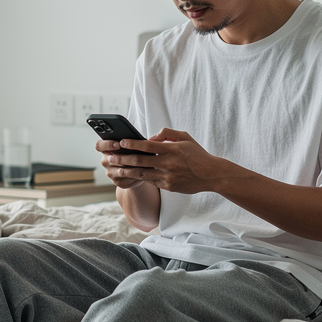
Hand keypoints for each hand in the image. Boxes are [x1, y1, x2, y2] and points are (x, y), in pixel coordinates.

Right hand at [96, 137, 151, 188]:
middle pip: (107, 159)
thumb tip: (143, 140)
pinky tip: (144, 170)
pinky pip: (127, 178)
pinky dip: (136, 174)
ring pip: (120, 170)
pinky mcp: (118, 182)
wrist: (138, 170)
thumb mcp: (131, 145)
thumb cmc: (134, 153)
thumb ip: (131, 142)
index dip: (107, 144)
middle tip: (132, 154)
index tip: (118, 144)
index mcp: (105, 149)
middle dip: (120, 156)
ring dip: (131, 166)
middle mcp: (105, 161)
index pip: (99, 145)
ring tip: (142, 161)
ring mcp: (110, 173)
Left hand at [101, 128, 235, 193]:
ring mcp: (167, 177)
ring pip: (142, 174)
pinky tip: (130, 176)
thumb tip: (151, 137)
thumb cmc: (197, 154)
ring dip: (127, 172)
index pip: (147, 146)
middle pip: (140, 161)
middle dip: (123, 159)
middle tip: (111, 157)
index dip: (132, 144)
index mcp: (171, 149)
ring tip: (115, 170)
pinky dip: (140, 178)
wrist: (210, 175)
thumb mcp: (185, 137)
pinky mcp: (168, 186)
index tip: (121, 142)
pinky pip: (151, 181)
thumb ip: (167, 134)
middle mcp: (168, 163)